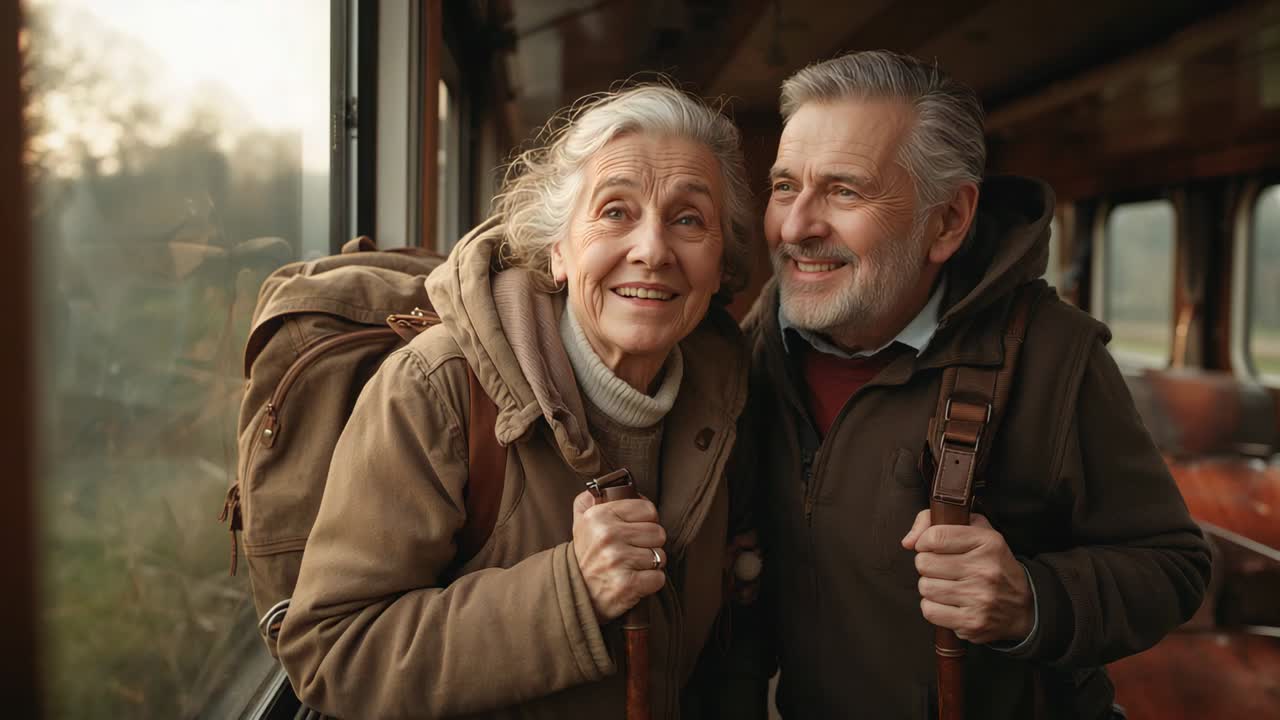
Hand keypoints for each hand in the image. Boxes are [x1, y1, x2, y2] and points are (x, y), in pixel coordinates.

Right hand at [572, 490, 666, 621]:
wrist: (573, 594)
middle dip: (649, 544)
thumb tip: (607, 486)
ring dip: (650, 564)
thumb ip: (590, 500)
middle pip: (658, 533)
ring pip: (660, 556)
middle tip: (632, 551)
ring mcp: (618, 560)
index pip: (648, 509)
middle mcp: (608, 535)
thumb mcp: (581, 523)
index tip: (634, 531)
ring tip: (631, 566)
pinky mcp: (627, 585)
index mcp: (599, 515)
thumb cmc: (585, 556)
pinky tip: (634, 581)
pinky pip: (658, 578)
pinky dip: (650, 582)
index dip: (645, 522)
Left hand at [901, 510, 1033, 644]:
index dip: (924, 541)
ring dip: (930, 587)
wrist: (1023, 607)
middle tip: (942, 569)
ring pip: (925, 587)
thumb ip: (935, 523)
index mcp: (987, 542)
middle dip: (927, 565)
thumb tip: (908, 542)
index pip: (935, 536)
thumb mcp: (976, 532)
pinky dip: (933, 607)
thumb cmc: (992, 564)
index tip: (931, 547)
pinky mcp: (972, 622)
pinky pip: (929, 611)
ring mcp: (979, 598)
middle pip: (924, 563)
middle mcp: (984, 570)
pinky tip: (948, 603)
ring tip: (947, 586)